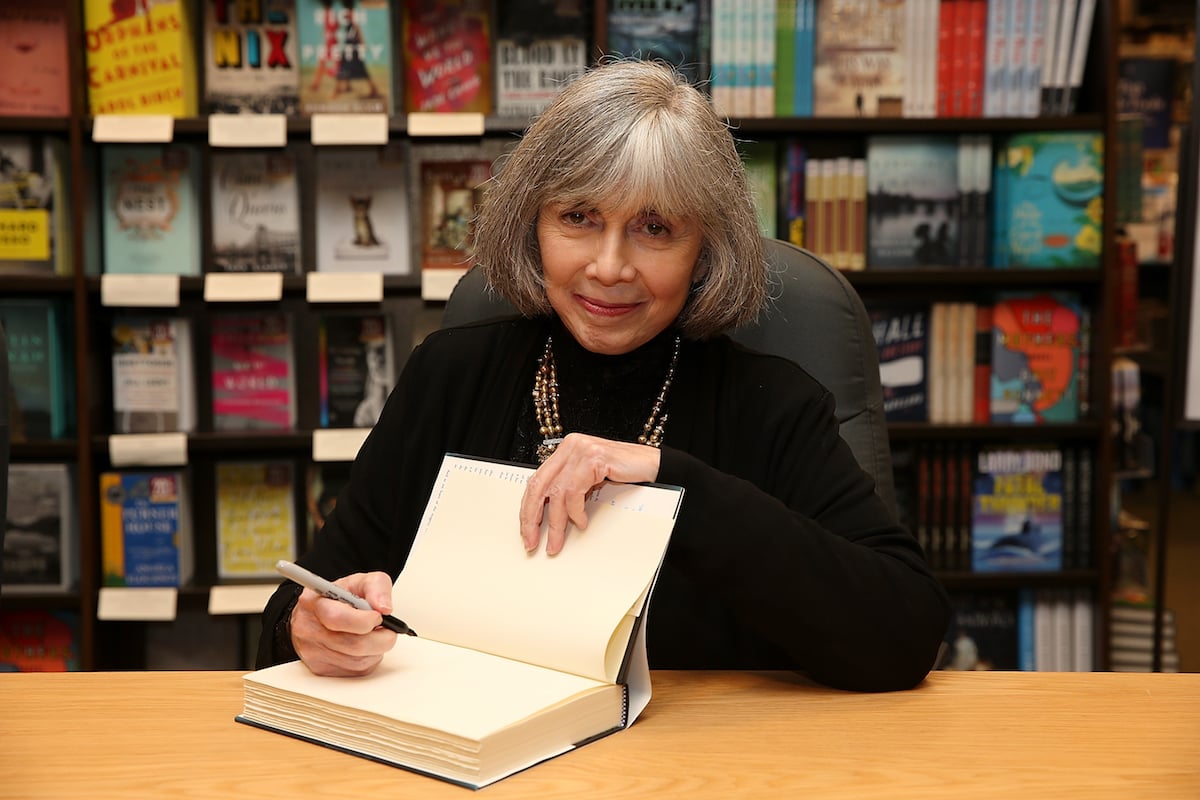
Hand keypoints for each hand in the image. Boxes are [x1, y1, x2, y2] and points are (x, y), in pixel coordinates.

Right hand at [289, 571, 397, 676]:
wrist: (315, 615)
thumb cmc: (338, 598)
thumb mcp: (359, 581)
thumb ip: (376, 587)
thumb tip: (385, 608)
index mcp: (316, 602)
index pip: (339, 618)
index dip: (365, 621)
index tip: (378, 616)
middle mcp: (309, 629)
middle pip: (353, 645)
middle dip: (381, 638)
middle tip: (386, 629)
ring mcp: (313, 652)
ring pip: (358, 661)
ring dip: (376, 649)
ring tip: (374, 635)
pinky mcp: (321, 669)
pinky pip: (356, 671)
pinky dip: (368, 659)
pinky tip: (365, 647)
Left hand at [520, 432, 660, 555]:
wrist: (652, 465)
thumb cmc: (623, 474)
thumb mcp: (589, 482)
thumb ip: (570, 491)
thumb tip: (549, 518)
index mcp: (565, 451)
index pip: (536, 481)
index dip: (528, 509)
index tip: (527, 532)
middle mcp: (569, 447)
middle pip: (539, 485)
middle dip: (532, 518)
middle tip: (532, 541)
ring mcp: (581, 450)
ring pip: (557, 492)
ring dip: (556, 523)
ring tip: (557, 542)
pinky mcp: (594, 457)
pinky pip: (575, 491)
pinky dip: (575, 511)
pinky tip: (581, 522)